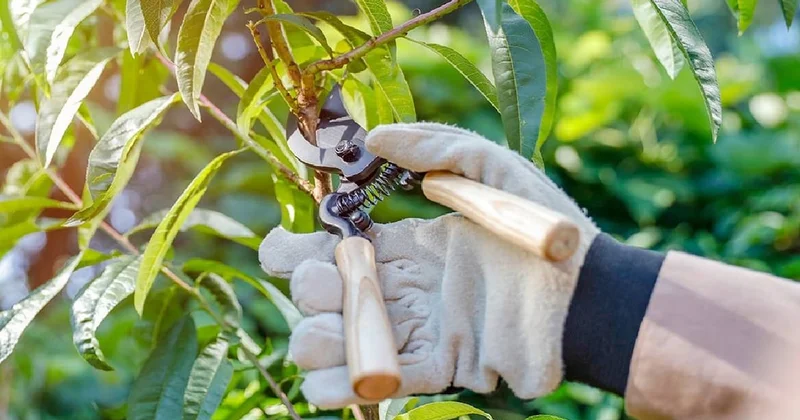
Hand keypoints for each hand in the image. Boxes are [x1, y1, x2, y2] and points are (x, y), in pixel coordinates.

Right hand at [259, 123, 598, 407]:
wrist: (589, 292)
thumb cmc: (546, 229)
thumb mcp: (493, 168)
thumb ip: (437, 148)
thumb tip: (375, 136)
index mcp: (410, 246)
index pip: (336, 248)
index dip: (299, 248)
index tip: (283, 246)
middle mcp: (406, 288)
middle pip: (329, 295)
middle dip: (309, 290)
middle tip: (327, 281)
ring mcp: (419, 329)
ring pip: (345, 342)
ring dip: (317, 342)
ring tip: (321, 336)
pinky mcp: (439, 365)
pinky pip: (382, 380)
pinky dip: (345, 387)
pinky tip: (326, 384)